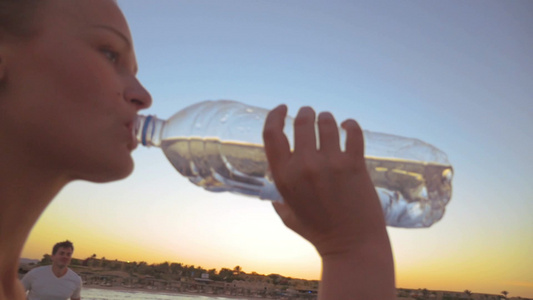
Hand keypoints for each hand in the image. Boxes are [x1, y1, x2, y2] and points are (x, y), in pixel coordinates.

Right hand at [262, 105, 388, 255]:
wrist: (352, 245)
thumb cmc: (318, 232)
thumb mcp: (287, 215)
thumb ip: (278, 196)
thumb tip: (273, 180)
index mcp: (284, 177)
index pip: (271, 133)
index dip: (275, 115)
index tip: (283, 108)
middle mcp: (304, 166)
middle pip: (301, 122)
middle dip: (305, 113)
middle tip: (310, 113)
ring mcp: (330, 164)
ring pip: (326, 122)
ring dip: (326, 118)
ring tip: (328, 120)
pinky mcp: (354, 165)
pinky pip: (353, 132)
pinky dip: (350, 125)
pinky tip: (348, 126)